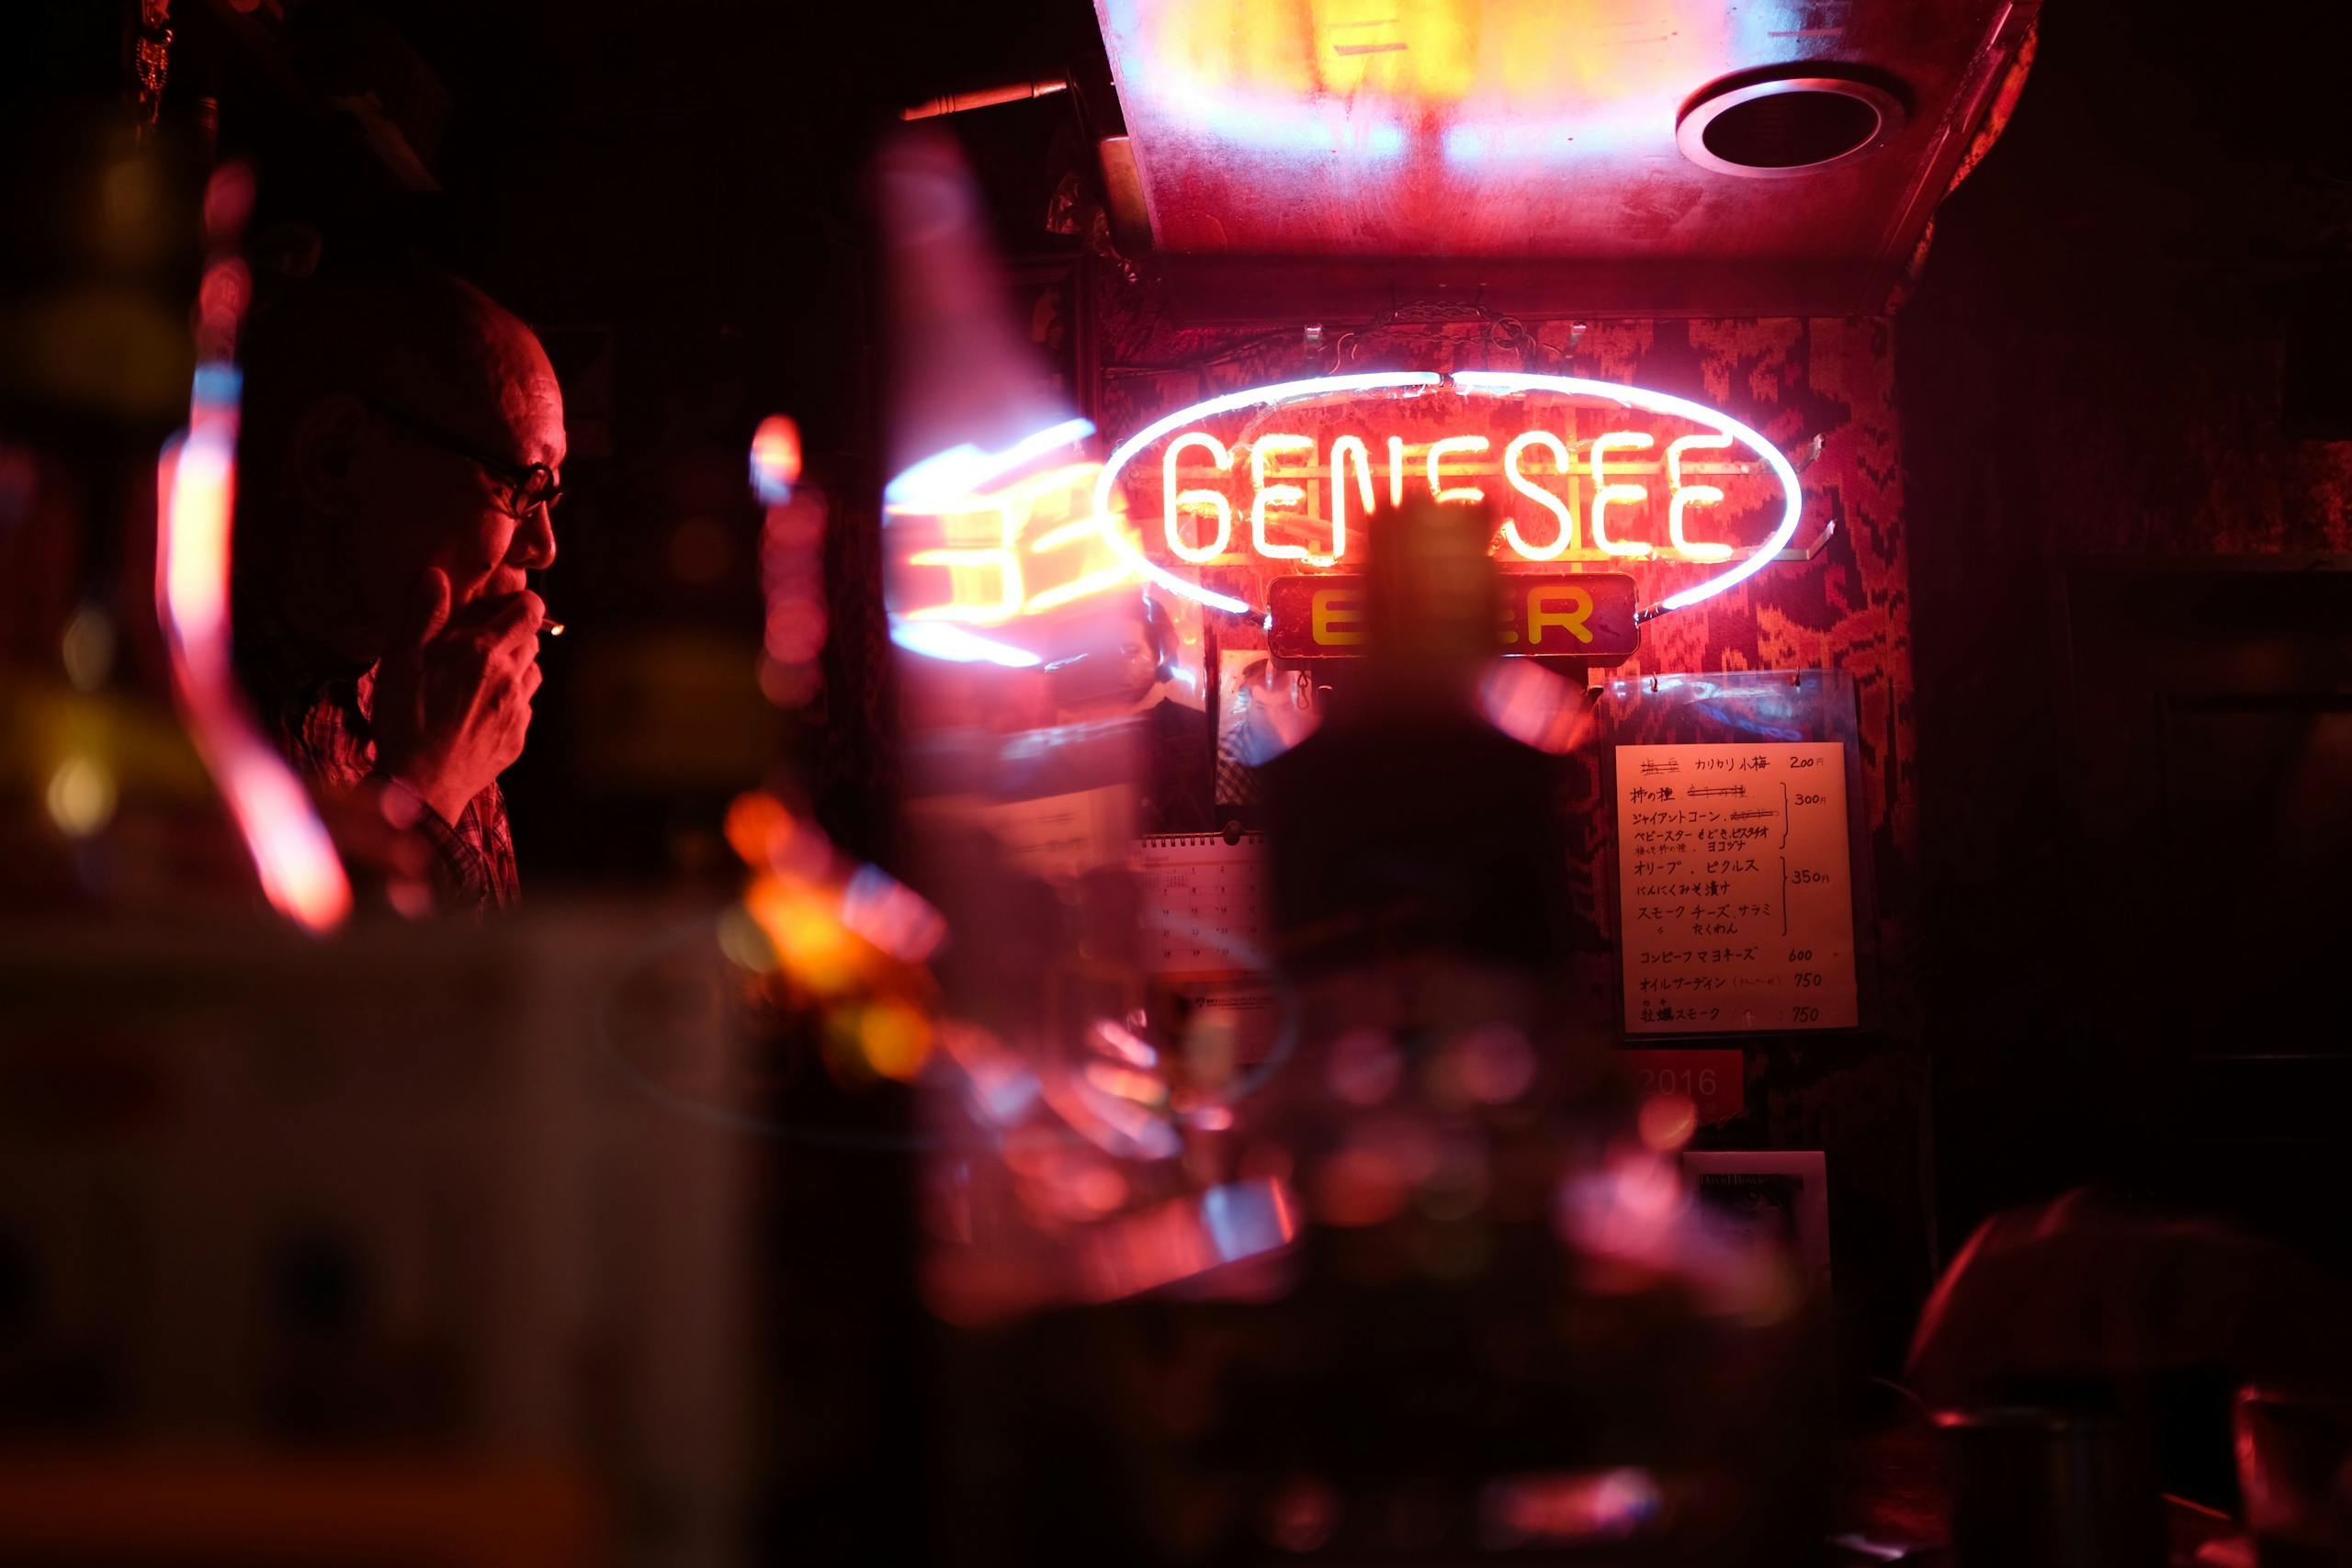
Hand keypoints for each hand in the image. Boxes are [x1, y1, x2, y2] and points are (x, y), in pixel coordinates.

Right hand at [372, 568, 543, 823]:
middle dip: (511, 633)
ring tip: (479, 673)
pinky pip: (525, 705)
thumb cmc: (404, 721)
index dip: (520, 602)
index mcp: (484, 654)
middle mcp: (510, 680)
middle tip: (478, 640)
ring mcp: (518, 711)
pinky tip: (480, 705)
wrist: (419, 786)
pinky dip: (511, 697)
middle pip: (532, 640)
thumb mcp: (400, 662)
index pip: (530, 611)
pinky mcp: (518, 737)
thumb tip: (436, 575)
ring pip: (533, 671)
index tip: (499, 605)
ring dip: (514, 664)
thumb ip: (422, 615)